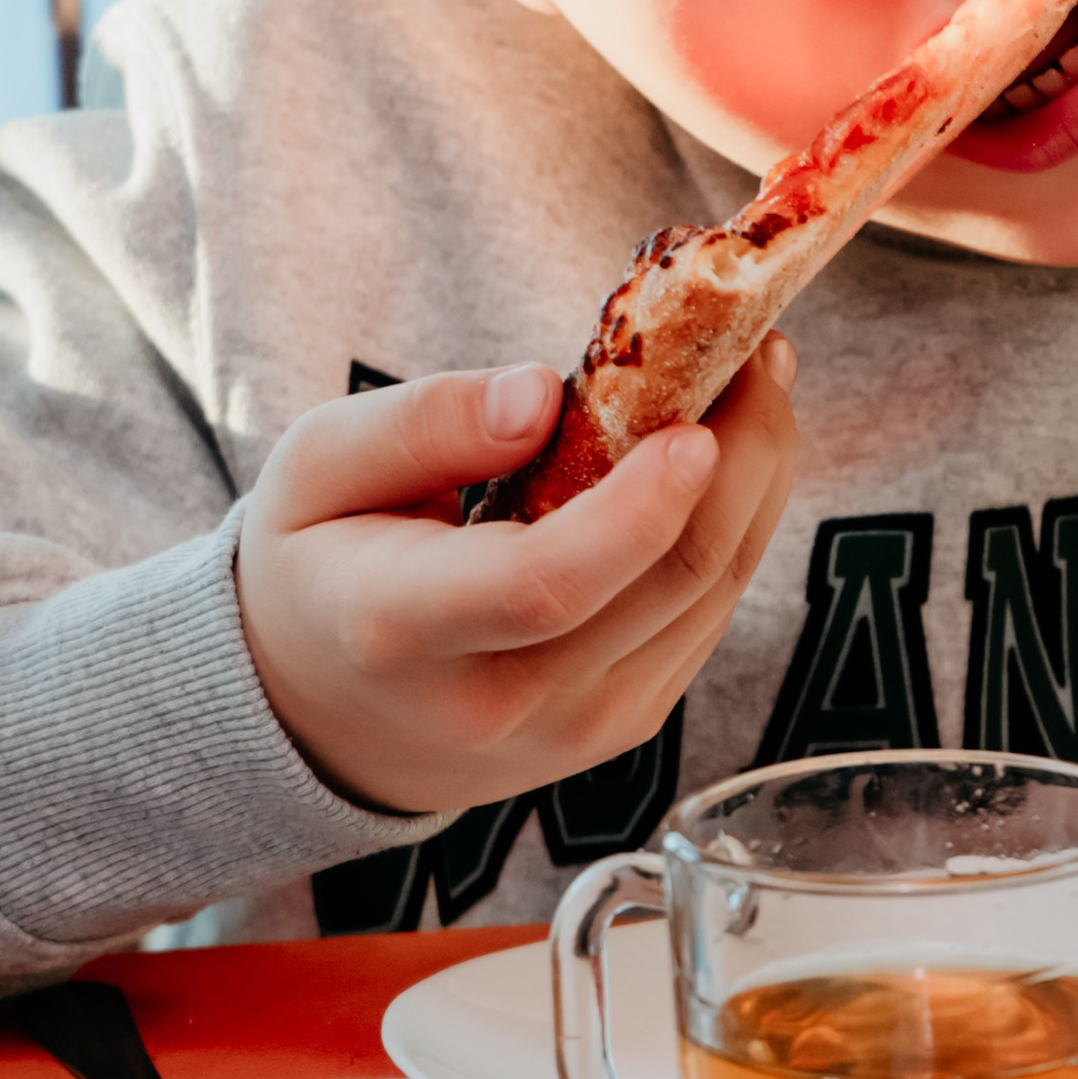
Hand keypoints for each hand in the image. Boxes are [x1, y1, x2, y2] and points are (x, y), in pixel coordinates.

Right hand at [237, 344, 798, 816]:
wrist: (322, 715)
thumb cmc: (319, 564)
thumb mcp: (316, 467)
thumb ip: (421, 423)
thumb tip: (542, 394)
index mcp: (402, 629)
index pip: (545, 584)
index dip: (638, 509)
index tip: (698, 427)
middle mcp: (499, 700)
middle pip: (662, 585)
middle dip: (742, 458)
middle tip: (761, 349)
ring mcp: (574, 729)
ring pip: (709, 601)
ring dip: (760, 482)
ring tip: (761, 382)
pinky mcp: (622, 726)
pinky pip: (707, 620)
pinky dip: (738, 530)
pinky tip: (735, 457)